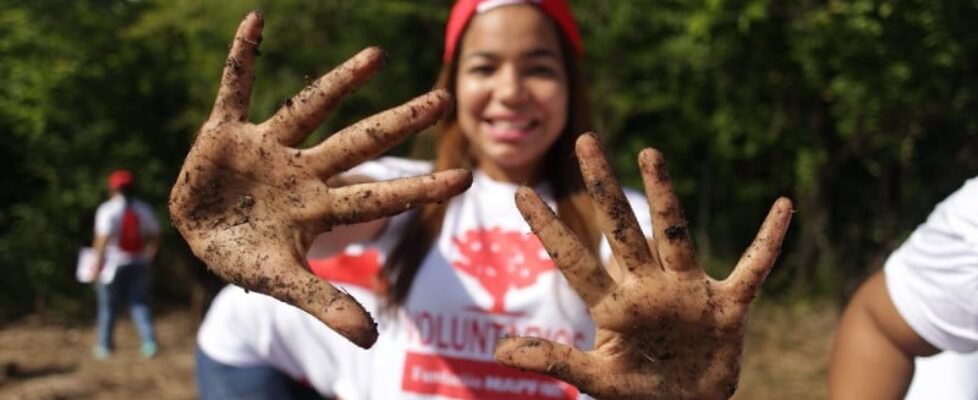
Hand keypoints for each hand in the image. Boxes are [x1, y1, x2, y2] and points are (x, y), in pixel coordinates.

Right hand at [168, 12, 470, 347]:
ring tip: (378, 56)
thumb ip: (326, 302)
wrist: (198, 237)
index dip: (417, 189)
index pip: (378, 195)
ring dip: (340, 82)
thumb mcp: (283, 282)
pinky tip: (256, 21)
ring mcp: (267, 148)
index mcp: (318, 207)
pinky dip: (242, 57)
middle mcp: (302, 170)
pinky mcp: (227, 132)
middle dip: (398, 124)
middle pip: (358, 143)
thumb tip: (372, 339)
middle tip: (442, 100)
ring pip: (310, 108)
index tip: (464, 176)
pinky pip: (234, 88)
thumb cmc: (247, 257)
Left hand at [495, 134, 792, 398]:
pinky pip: (754, 268)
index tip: (520, 194)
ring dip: (664, 196)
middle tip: (584, 141)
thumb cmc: (642, 392)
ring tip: (648, 154)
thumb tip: (499, 352)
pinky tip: (785, 207)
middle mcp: (649, 287)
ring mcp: (689, 292)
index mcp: (615, 305)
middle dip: (602, 187)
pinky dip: (770, 241)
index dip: (548, 228)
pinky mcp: (729, 306)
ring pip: (674, 234)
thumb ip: (555, 360)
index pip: (575, 259)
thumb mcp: (597, 380)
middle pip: (622, 229)